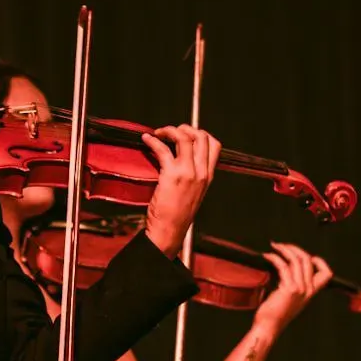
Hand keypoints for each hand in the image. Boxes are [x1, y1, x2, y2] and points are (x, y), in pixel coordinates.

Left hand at [141, 124, 221, 257]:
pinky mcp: (172, 175)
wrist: (168, 232)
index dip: (200, 134)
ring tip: (158, 133)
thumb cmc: (176, 216)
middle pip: (202, 136)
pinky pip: (163, 149)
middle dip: (185, 128)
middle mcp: (201, 173)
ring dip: (169, 130)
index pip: (214, 145)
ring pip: (185, 138)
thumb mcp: (193, 194)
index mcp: (208, 177)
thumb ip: (193, 176)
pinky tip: (146, 140)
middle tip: (171, 131)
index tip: (186, 134)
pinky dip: (153, 141)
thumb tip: (181, 159)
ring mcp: (188, 173)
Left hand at [253, 241, 333, 336]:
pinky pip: (284, 266)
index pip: (326, 274)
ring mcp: (299, 289)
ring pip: (297, 260)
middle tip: (281, 246)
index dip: (319, 261)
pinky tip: (268, 256)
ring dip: (284, 250)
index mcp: (310, 292)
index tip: (306, 256)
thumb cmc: (274, 314)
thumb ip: (292, 284)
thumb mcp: (289, 298)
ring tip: (274, 247)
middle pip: (308, 260)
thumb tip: (286, 266)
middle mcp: (308, 290)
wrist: (268, 327)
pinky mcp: (289, 289)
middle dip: (294, 249)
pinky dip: (275, 258)